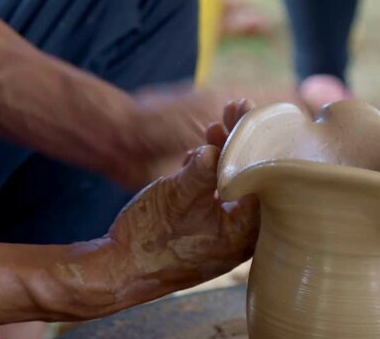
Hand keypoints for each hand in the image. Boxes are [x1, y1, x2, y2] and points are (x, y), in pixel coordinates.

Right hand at [107, 100, 258, 294]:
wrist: (117, 270)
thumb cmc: (148, 238)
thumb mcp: (177, 197)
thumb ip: (202, 171)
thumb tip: (219, 147)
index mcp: (244, 232)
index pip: (262, 176)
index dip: (255, 140)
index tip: (249, 112)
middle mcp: (242, 235)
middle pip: (251, 177)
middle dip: (240, 143)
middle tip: (235, 109)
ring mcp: (226, 233)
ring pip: (234, 184)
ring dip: (223, 156)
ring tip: (213, 127)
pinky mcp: (209, 230)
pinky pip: (219, 197)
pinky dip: (210, 175)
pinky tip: (195, 158)